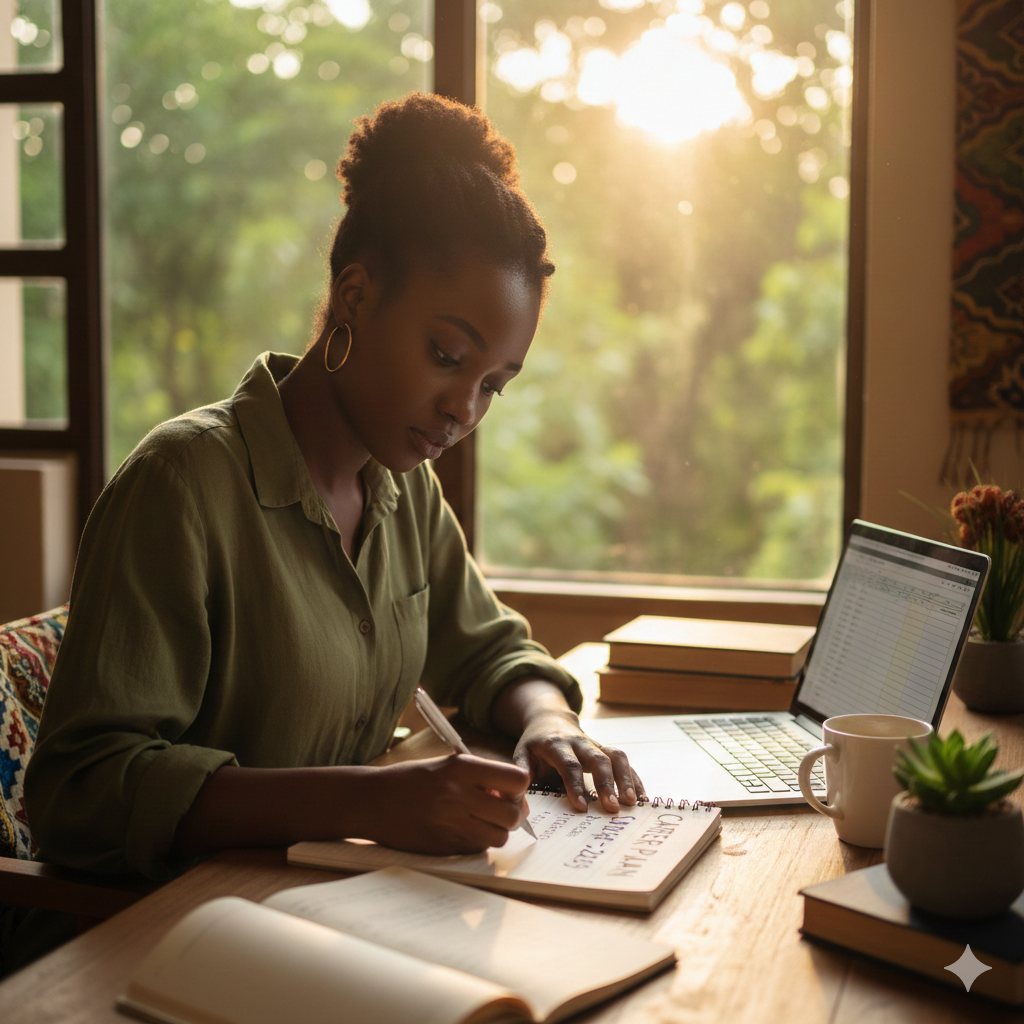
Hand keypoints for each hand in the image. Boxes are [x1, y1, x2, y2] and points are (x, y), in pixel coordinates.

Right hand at [358, 755, 530, 854]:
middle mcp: (459, 796)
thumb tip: (516, 796)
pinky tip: (460, 831)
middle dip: (511, 814)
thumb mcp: (447, 765)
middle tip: (497, 810)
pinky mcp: (444, 848)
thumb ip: (482, 777)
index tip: (509, 791)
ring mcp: (451, 825)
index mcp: (462, 768)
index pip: (518, 780)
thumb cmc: (411, 779)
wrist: (370, 801)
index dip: (518, 788)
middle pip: (512, 815)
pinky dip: (476, 843)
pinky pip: (478, 850)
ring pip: (500, 837)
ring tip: (478, 821)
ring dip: (495, 831)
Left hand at [493, 678, 645, 813]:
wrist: (550, 718)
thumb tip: (515, 796)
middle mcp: (580, 742)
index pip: (569, 764)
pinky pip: (624, 761)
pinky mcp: (606, 749)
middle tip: (613, 808)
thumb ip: (521, 772)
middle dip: (607, 784)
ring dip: (626, 779)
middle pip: (597, 759)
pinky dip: (635, 778)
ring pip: (616, 756)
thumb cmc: (535, 743)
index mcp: (556, 744)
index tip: (583, 807)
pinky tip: (642, 798)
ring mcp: (596, 744)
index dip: (575, 785)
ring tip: (633, 803)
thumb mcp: (522, 753)